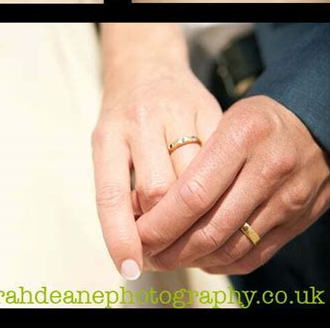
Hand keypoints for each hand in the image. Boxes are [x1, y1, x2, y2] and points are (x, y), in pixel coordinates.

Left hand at [92, 62, 221, 277]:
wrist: (148, 62)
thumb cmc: (125, 117)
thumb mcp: (109, 147)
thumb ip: (119, 194)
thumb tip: (138, 253)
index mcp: (108, 132)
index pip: (111, 193)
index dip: (121, 236)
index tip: (130, 267)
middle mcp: (142, 118)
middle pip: (159, 192)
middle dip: (165, 230)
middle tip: (166, 251)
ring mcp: (180, 110)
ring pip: (196, 182)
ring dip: (195, 217)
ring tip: (190, 230)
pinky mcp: (213, 110)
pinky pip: (221, 164)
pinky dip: (219, 193)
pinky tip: (214, 206)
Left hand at [137, 94, 329, 275]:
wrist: (317, 126)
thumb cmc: (262, 121)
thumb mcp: (229, 119)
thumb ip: (197, 157)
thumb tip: (150, 202)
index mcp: (243, 136)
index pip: (192, 193)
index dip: (160, 222)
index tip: (138, 232)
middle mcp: (267, 170)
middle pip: (209, 229)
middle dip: (171, 248)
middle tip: (147, 252)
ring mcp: (285, 201)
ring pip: (229, 249)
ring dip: (193, 260)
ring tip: (168, 257)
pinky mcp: (295, 223)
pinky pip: (252, 257)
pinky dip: (222, 263)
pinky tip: (202, 257)